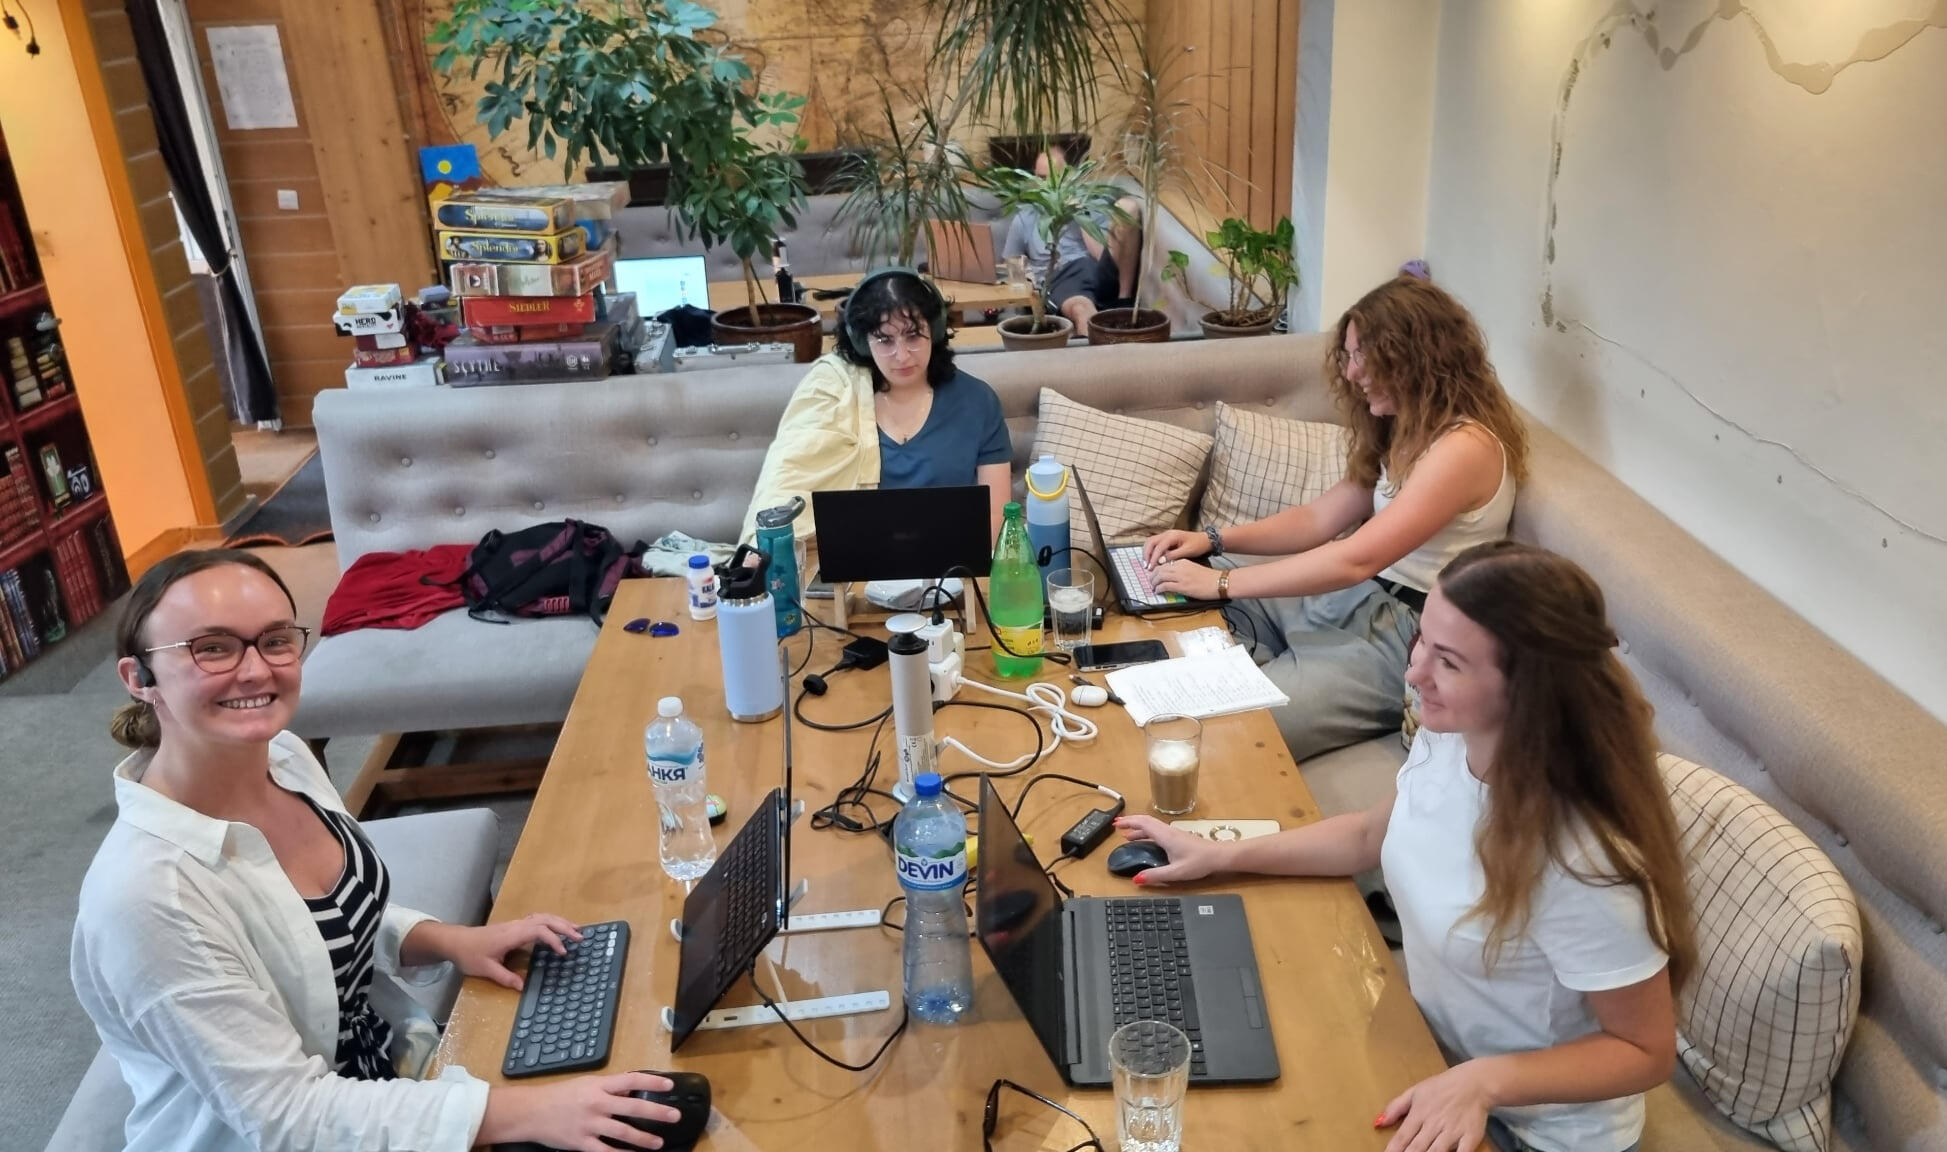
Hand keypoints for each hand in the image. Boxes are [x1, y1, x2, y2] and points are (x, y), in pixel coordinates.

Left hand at [445, 913, 582, 990]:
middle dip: (564, 926)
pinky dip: (551, 922)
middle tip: (580, 936)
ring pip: (542, 917)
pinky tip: (557, 929)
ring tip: (576, 929)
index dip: (553, 940)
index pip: (539, 931)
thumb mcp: (486, 969)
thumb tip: (523, 987)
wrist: (456, 941)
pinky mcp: (514, 926)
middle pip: (545, 919)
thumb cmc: (470, 954)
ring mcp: (516, 924)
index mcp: (512, 935)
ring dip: (560, 922)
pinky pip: (537, 919)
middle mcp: (516, 926)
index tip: (563, 952)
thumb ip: (506, 978)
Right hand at [479, 1071, 684, 1151]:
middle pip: (632, 1107)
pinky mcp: (581, 1142)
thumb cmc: (559, 1096)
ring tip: (658, 1143)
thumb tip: (631, 1090)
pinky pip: (605, 1151)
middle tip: (674, 1116)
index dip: (651, 1081)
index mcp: (599, 1086)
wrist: (531, 1112)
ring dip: (643, 1139)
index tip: (669, 1084)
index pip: (631, 1080)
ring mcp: (590, 1124)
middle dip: (656, 1112)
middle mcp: (597, 1103)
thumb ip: (609, 1088)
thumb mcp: (585, 1084)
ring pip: (623, 1132)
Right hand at [1112, 815, 1227, 884]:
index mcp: (1165, 836)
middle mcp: (1168, 831)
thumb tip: (1136, 879)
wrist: (1218, 856)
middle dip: (1130, 822)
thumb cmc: (1199, 862)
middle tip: (1117, 826)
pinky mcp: (1177, 837)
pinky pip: (1157, 830)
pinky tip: (1146, 841)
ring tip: (1127, 835)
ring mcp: (1173, 833)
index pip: (1142, 823)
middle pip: (1146, 821)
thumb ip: (1155, 875)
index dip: (1128, 822)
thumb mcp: (1176, 872)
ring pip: (1152, 825)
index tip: (1115, 824)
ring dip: (1138, 827)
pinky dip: (1147, 832)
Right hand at [1142, 529, 1210, 566]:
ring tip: (1147, 563)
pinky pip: (1155, 543)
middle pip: (1150, 541)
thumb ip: (1173, 555)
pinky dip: (1151, 551)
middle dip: (1147, 554)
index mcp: (1172, 536)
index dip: (1154, 558)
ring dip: (1147, 552)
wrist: (1205, 539)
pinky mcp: (1167, 538)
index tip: (1151, 568)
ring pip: (1151, 541)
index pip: (1159, 547)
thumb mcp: (1187, 551)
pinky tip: (1152, 559)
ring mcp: (1166, 535)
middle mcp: (1167, 533)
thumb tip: (1161, 561)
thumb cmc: (1198, 545)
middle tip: (1146, 566)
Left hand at [1150, 559, 1221, 601]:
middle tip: (1151, 581)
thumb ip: (1182, 570)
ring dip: (1154, 583)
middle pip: (1159, 569)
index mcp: (1182, 562)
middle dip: (1152, 576)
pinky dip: (1159, 589)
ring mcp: (1180, 577)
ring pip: (1160, 577)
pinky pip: (1165, 586)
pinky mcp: (1182, 586)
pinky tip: (1158, 592)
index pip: (1165, 564)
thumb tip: (1173, 577)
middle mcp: (1179, 567)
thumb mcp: (1193, 568)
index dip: (1157, 570)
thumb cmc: (1209, 578)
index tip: (1154, 575)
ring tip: (1153, 587)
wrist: (1219, 582)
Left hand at [1376, 1061, 1493, 1151]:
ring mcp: (1453, 1131)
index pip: (1402, 1137)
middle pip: (1417, 1148)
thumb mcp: (1415, 1091)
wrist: (1474, 1083)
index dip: (1393, 1150)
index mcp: (1419, 1113)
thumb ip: (1395, 1107)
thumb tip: (1378, 1122)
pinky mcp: (1470, 1137)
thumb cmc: (1442, 1087)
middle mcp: (1434, 1124)